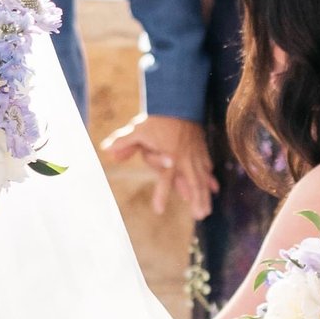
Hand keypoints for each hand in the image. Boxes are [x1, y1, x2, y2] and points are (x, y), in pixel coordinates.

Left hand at [102, 113, 217, 218]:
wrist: (179, 102)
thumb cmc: (156, 118)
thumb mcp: (137, 129)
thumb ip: (123, 142)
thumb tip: (105, 149)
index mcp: (170, 157)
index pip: (165, 180)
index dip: (161, 196)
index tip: (159, 211)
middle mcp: (184, 159)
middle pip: (193, 184)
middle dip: (196, 200)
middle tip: (200, 216)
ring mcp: (195, 154)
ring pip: (202, 178)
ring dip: (205, 194)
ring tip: (207, 210)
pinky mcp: (200, 148)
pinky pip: (207, 166)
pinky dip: (210, 177)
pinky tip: (215, 188)